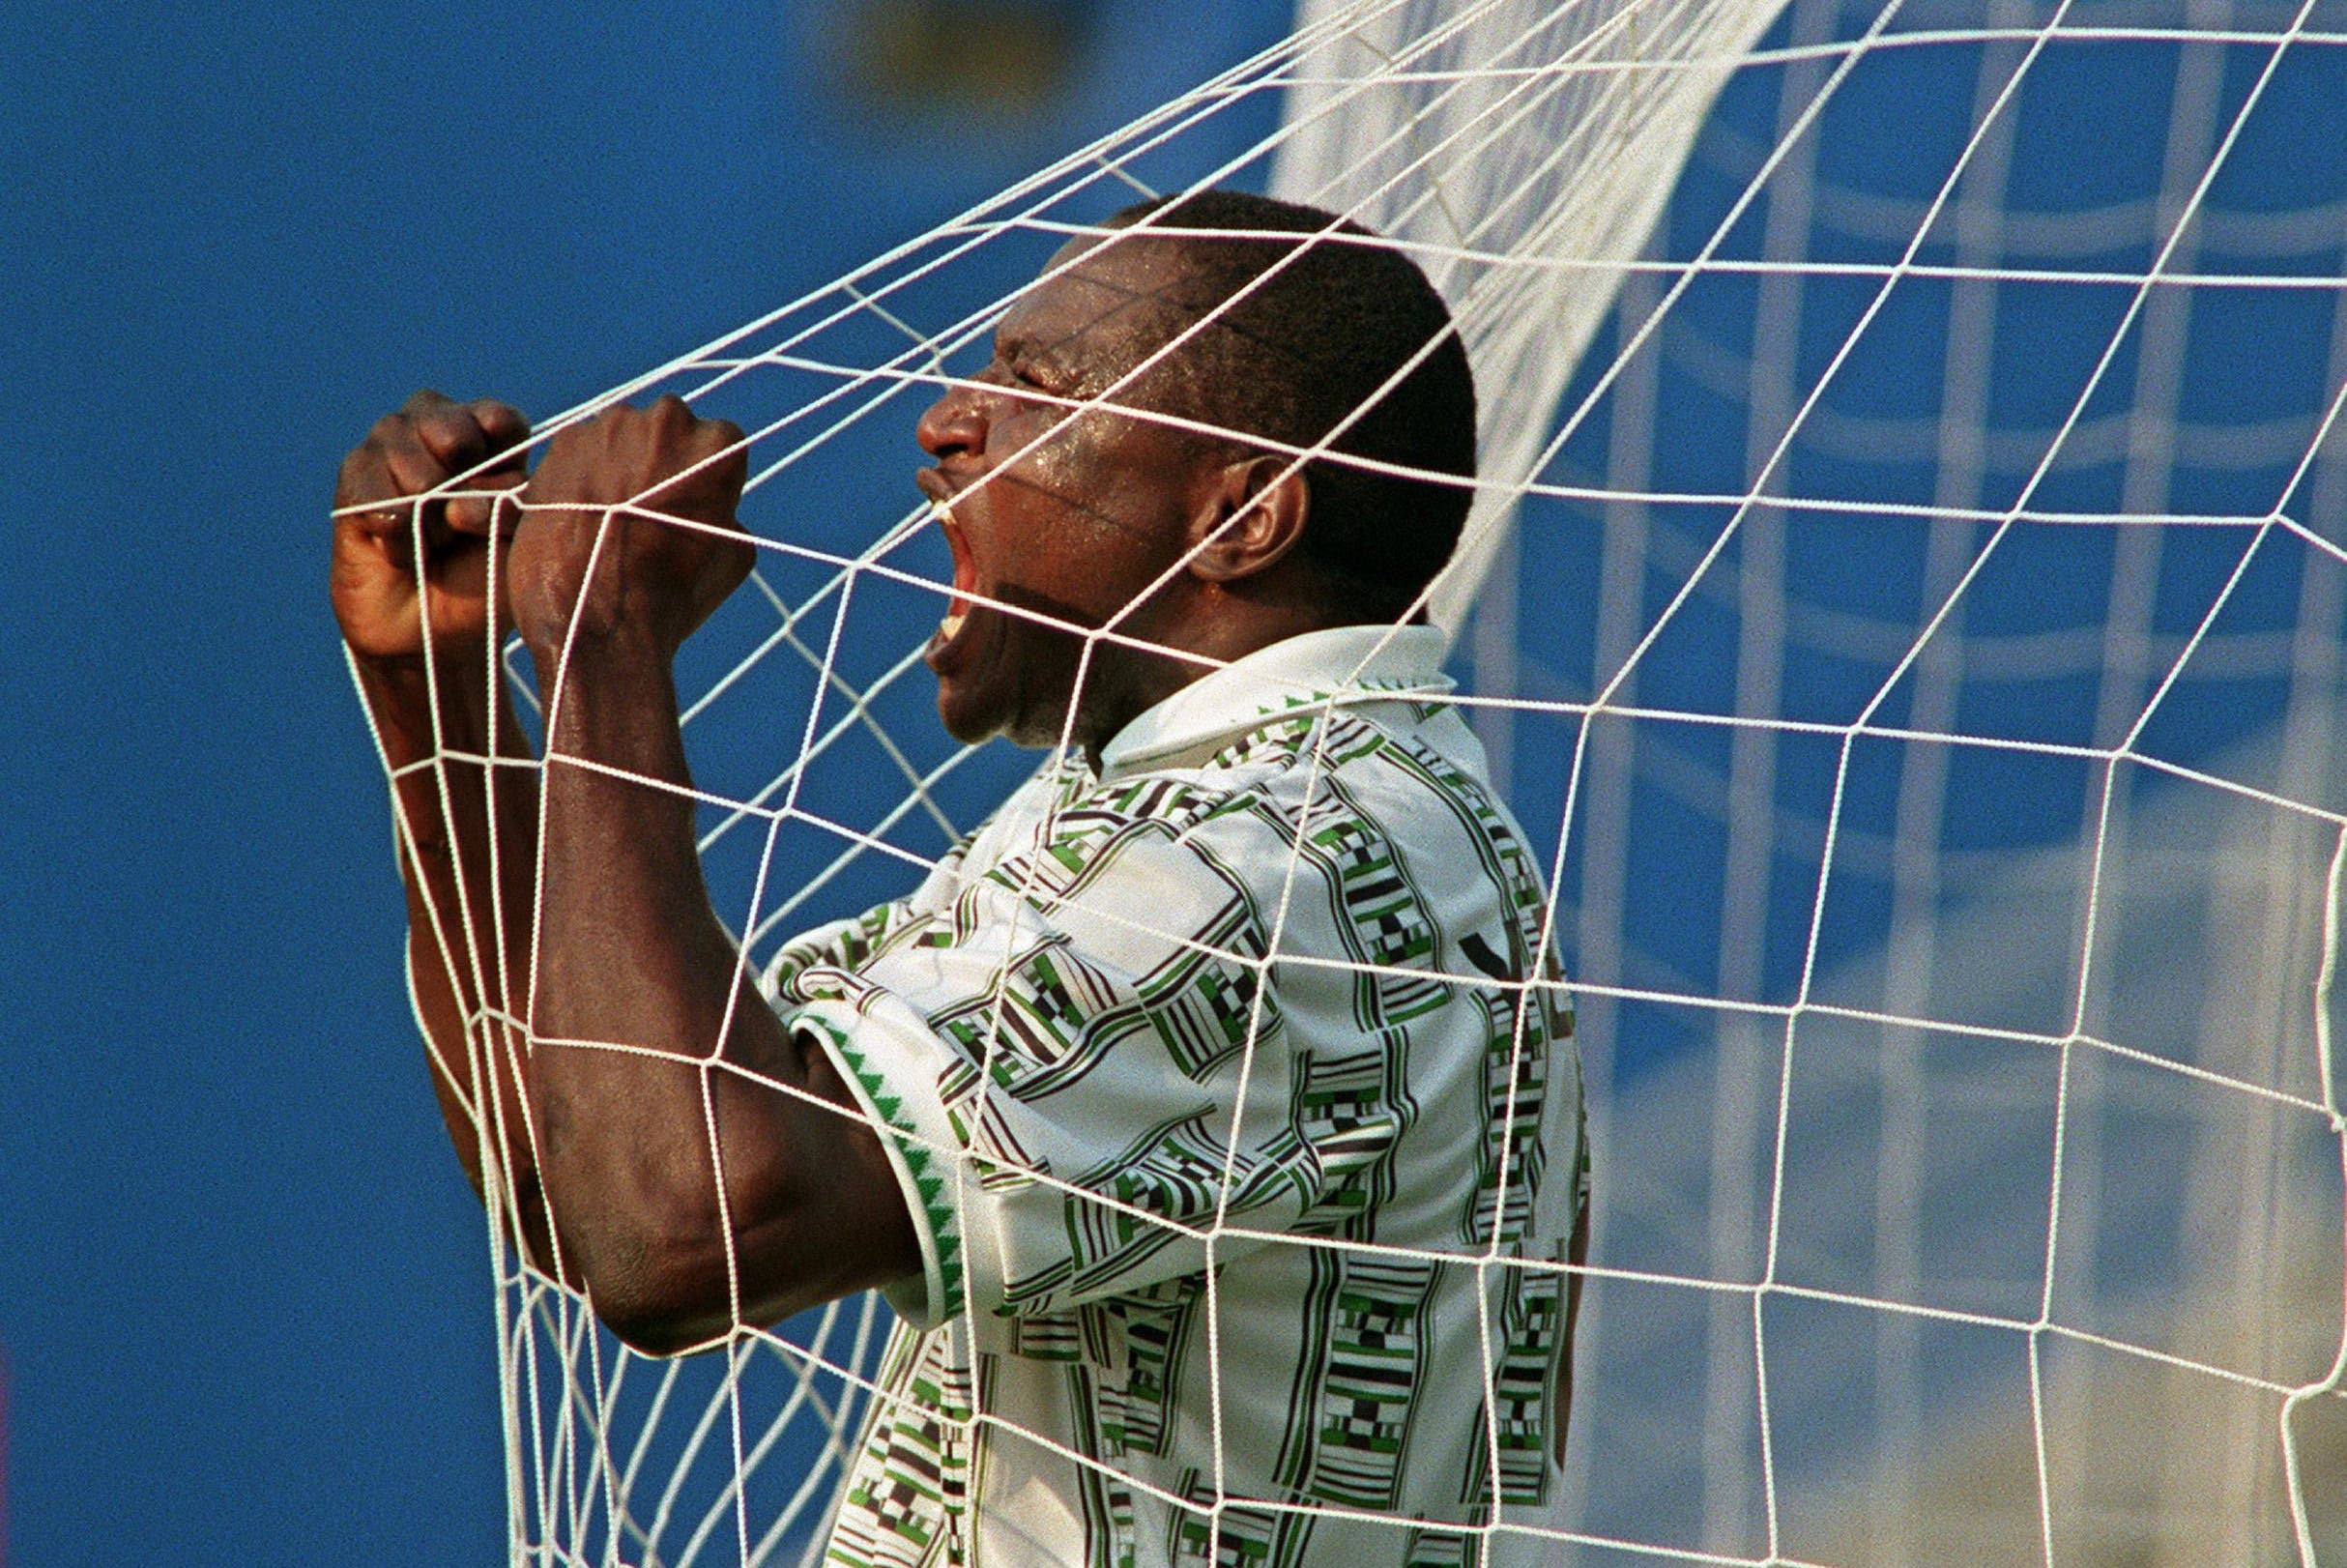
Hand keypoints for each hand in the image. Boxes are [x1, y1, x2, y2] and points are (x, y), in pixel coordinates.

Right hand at [332, 391, 531, 662]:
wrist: (430, 629)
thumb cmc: (483, 579)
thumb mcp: (517, 545)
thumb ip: (511, 508)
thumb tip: (459, 506)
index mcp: (492, 439)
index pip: (498, 418)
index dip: (501, 455)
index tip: (501, 487)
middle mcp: (439, 429)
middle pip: (452, 430)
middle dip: (462, 486)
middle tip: (460, 523)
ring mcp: (391, 446)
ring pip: (413, 468)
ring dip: (428, 520)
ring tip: (431, 541)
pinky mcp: (353, 474)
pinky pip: (377, 499)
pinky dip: (395, 536)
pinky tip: (397, 548)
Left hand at [509, 395, 752, 661]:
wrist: (595, 615)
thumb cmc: (672, 593)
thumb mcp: (732, 556)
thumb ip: (727, 512)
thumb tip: (712, 506)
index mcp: (718, 443)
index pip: (719, 441)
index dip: (704, 475)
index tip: (692, 503)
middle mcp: (667, 420)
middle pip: (668, 428)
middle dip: (661, 458)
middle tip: (649, 507)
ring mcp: (611, 426)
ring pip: (621, 435)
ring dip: (619, 462)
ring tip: (610, 516)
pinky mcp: (564, 441)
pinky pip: (579, 449)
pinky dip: (580, 473)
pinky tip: (580, 515)